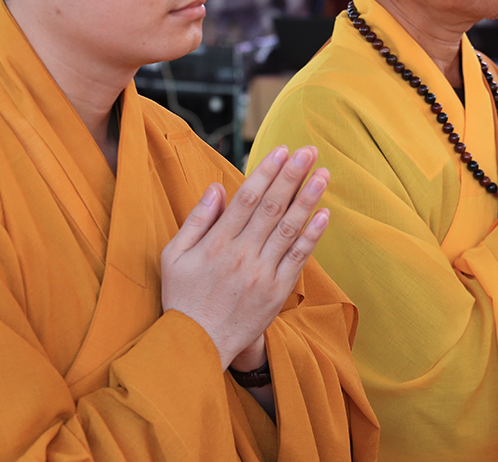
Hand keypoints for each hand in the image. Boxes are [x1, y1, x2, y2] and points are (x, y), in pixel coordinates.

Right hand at [160, 145, 330, 369]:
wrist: (197, 347)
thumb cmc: (183, 298)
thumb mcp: (174, 256)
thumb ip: (196, 220)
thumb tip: (216, 188)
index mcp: (216, 243)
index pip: (246, 198)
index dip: (266, 172)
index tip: (281, 150)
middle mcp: (241, 255)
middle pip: (271, 207)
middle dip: (292, 176)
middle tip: (309, 151)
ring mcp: (261, 274)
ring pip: (289, 229)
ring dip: (308, 199)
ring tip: (323, 174)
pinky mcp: (276, 292)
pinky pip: (297, 259)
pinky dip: (312, 236)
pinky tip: (324, 214)